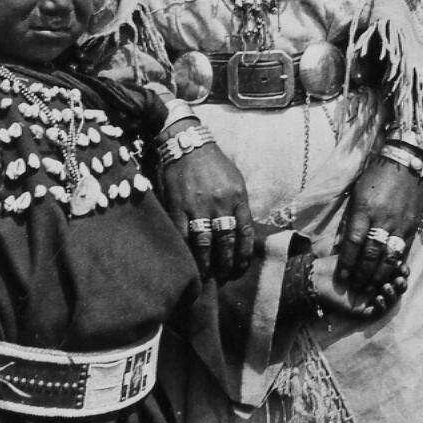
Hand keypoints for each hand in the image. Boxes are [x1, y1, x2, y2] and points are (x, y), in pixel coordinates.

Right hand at [159, 138, 254, 281]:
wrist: (186, 145)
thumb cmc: (212, 164)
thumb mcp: (235, 180)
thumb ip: (238, 205)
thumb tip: (240, 233)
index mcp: (238, 197)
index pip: (245, 234)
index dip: (243, 256)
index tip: (239, 269)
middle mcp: (220, 204)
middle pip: (226, 243)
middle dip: (226, 264)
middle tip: (223, 277)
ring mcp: (198, 206)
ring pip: (205, 243)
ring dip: (206, 263)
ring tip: (206, 276)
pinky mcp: (177, 206)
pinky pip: (183, 235)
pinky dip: (186, 251)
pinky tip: (187, 261)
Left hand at [310, 252, 406, 320]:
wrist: (318, 276)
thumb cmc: (337, 264)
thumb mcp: (359, 254)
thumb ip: (377, 254)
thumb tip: (395, 252)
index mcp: (378, 273)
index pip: (396, 273)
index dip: (402, 270)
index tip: (402, 265)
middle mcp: (377, 286)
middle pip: (397, 288)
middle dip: (401, 282)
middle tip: (400, 277)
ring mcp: (371, 299)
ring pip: (390, 300)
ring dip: (393, 294)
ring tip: (387, 286)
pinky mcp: (363, 311)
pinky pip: (377, 311)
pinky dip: (381, 305)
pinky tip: (377, 296)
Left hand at [335, 156, 422, 297]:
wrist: (405, 164)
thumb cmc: (375, 177)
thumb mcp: (356, 195)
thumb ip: (350, 220)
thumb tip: (340, 245)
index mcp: (365, 209)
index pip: (354, 242)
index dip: (347, 262)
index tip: (341, 276)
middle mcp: (383, 219)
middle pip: (371, 254)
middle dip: (362, 274)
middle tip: (355, 288)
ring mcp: (400, 224)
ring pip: (389, 258)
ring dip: (379, 276)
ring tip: (371, 288)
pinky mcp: (412, 227)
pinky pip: (404, 252)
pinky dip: (395, 267)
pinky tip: (389, 276)